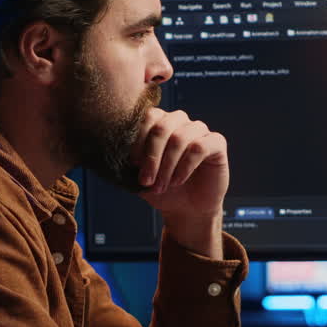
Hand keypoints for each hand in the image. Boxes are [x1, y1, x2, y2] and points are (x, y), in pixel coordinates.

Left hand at [133, 108, 228, 255]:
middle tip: (146, 180)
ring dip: (167, 166)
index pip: (147, 117)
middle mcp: (180, 122)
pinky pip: (199, 147)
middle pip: (162, 125)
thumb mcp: (138, 176)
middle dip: (151, 156)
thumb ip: (127, 161)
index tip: (132, 164)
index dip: (138, 140)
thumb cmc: (162, 189)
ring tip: (161, 185)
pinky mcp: (216, 143)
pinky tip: (178, 180)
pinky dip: (185, 166)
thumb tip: (110, 150)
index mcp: (160, 123)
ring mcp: (199, 130)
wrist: (186, 210)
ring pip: (180, 137)